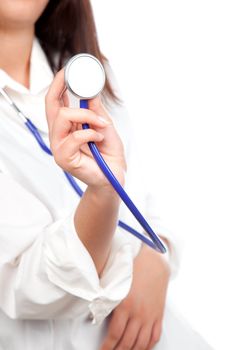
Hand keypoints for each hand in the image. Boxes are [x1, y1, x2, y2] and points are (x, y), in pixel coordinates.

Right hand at [45, 69, 125, 187]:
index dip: (58, 84)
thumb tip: (91, 90)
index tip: (67, 70)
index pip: (55, 101)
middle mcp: (59, 135)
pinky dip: (90, 133)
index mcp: (67, 126)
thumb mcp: (105, 126)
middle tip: (77, 80)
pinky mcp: (64, 159)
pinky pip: (73, 138)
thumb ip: (96, 110)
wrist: (115, 177)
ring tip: (102, 123)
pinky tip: (99, 137)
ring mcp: (59, 147)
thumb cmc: (109, 154)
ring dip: (86, 115)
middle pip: (51, 105)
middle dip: (61, 87)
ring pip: (62, 117)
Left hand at [100, 244, 170, 349]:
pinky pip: (154, 337)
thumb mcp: (117, 284)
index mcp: (125, 305)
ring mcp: (150, 316)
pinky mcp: (158, 315)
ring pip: (141, 344)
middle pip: (127, 342)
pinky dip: (148, 346)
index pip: (114, 334)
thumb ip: (108, 300)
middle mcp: (138, 313)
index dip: (107, 347)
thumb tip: (96, 313)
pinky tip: (142, 348)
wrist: (155, 263)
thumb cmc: (135, 269)